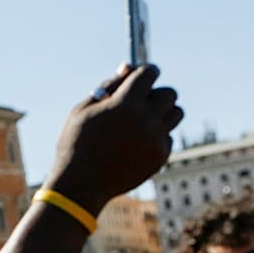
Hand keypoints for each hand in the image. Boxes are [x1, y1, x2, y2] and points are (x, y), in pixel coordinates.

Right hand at [46, 65, 181, 212]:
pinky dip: (158, 135)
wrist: (80, 184)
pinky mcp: (160, 157)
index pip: (150, 73)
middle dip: (155, 93)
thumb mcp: (84, 108)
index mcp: (124, 104)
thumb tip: (128, 68)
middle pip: (169, 93)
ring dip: (162, 112)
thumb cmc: (76, 142)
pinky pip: (169, 136)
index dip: (146, 71)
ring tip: (142, 120)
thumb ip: (108, 86)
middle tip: (139, 101)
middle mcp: (145, 120)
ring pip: (176, 113)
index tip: (141, 76)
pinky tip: (137, 142)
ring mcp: (155, 140)